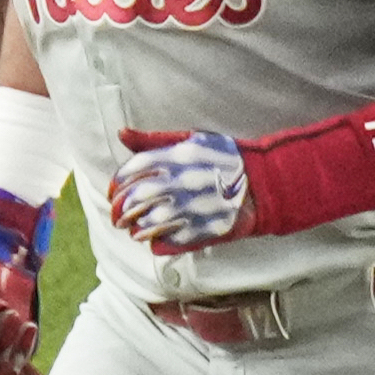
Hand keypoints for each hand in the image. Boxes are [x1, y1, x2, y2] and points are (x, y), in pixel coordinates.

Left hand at [110, 129, 247, 250]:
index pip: (134, 170)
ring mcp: (192, 207)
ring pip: (149, 223)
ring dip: (135, 228)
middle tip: (116, 216)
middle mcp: (182, 182)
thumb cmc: (222, 158)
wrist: (261, 183)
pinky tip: (153, 238)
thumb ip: (153, 140)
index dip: (117, 182)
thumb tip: (121, 133)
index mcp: (178, 157)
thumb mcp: (191, 140)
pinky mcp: (203, 229)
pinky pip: (170, 240)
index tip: (113, 191)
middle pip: (136, 198)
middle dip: (119, 210)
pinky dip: (156, 241)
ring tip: (132, 229)